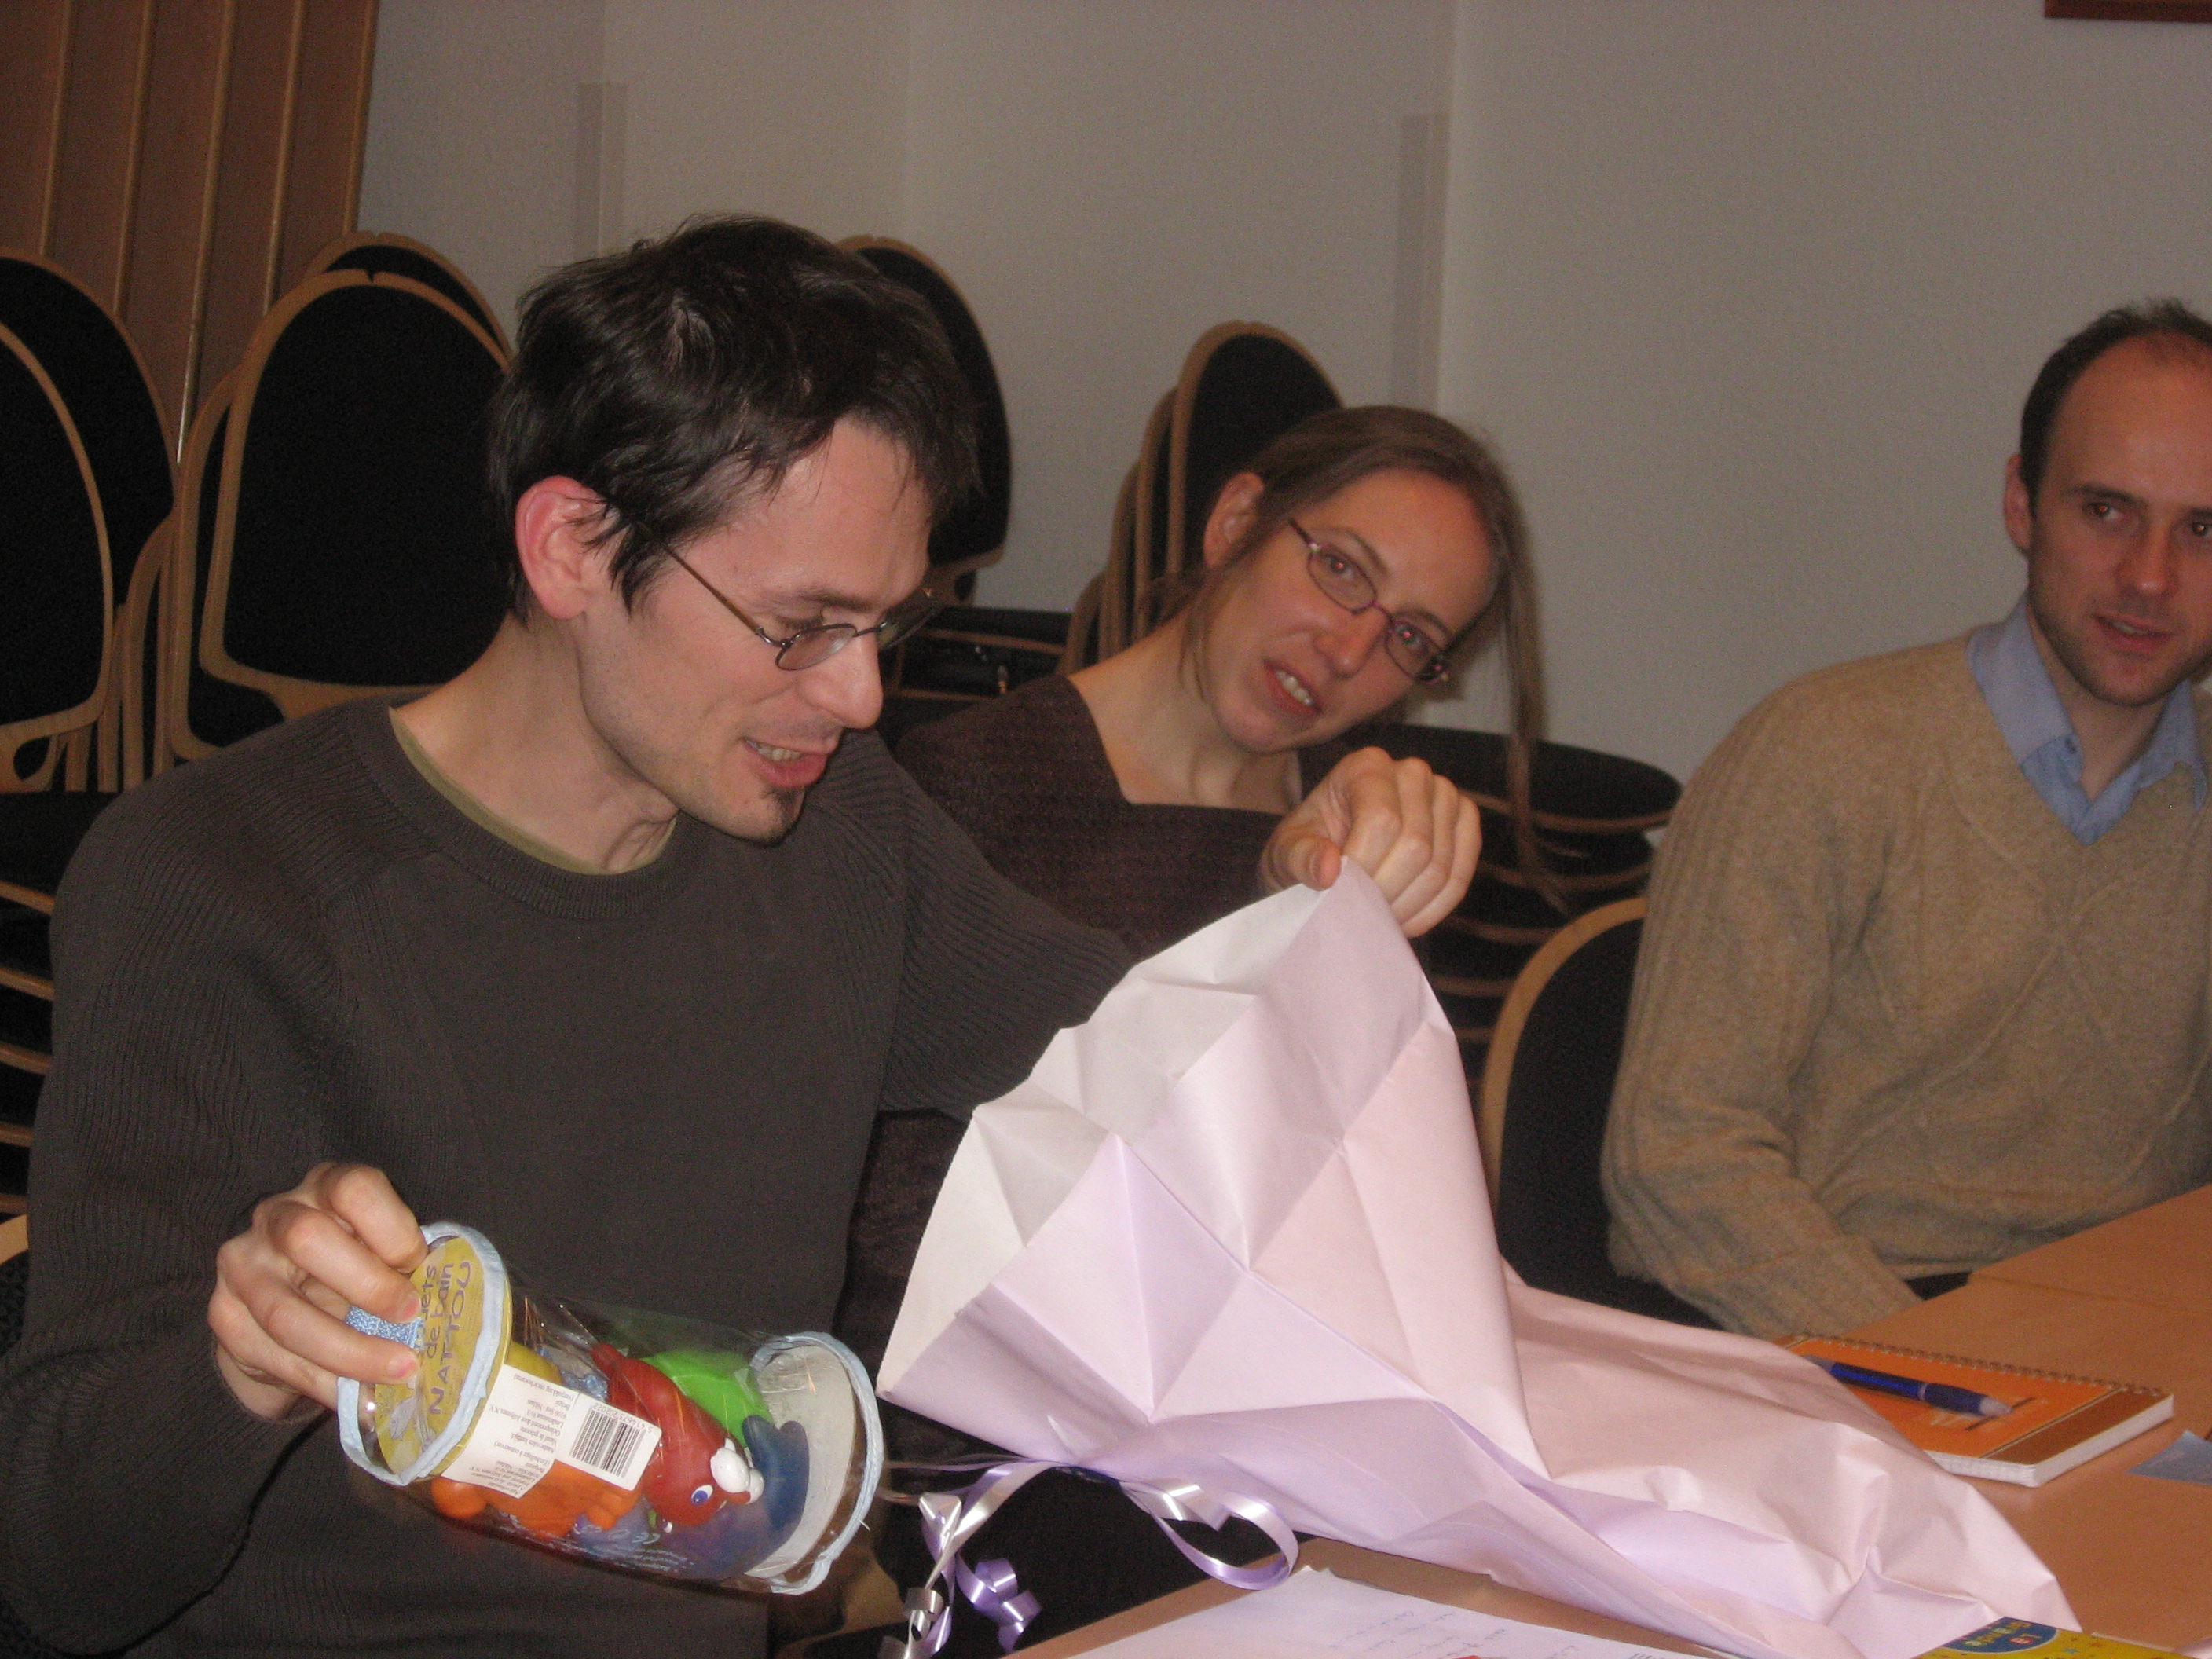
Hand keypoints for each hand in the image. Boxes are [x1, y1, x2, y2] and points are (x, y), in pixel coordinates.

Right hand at [208, 1162, 427, 1420]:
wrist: (288, 1306)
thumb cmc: (356, 1269)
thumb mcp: (385, 1254)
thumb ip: (405, 1268)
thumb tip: (444, 1309)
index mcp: (326, 1186)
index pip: (354, 1189)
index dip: (393, 1230)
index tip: (420, 1267)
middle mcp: (277, 1216)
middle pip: (308, 1239)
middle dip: (368, 1286)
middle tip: (411, 1320)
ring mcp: (242, 1266)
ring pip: (285, 1312)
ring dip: (349, 1351)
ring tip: (396, 1371)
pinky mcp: (225, 1316)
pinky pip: (272, 1356)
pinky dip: (322, 1382)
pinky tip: (358, 1396)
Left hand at [1261, 748, 1480, 937]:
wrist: (1333, 855)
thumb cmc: (1307, 849)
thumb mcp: (1285, 853)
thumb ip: (1299, 858)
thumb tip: (1328, 869)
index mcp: (1366, 766)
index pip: (1382, 820)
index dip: (1364, 866)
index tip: (1340, 893)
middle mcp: (1413, 772)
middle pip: (1416, 845)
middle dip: (1385, 891)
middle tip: (1358, 912)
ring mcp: (1445, 797)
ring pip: (1440, 867)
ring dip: (1406, 906)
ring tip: (1376, 917)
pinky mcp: (1464, 825)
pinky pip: (1460, 878)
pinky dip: (1431, 909)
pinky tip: (1402, 919)